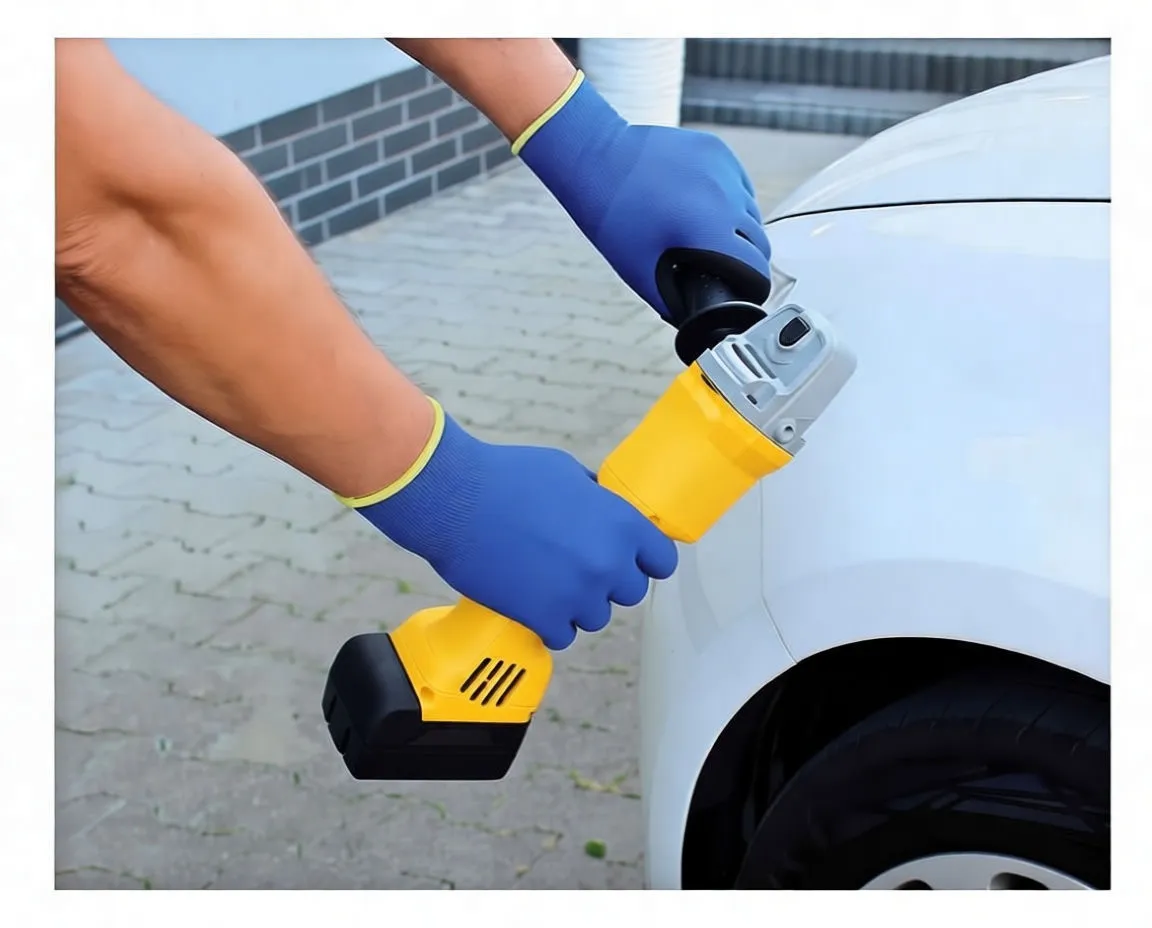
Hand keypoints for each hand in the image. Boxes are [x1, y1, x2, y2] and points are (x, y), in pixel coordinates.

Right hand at [341, 400, 678, 649]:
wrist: (455, 498)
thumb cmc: (507, 476)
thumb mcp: (567, 472)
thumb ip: (597, 500)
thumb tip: (607, 511)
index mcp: (621, 524)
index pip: (663, 561)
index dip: (645, 560)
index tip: (628, 560)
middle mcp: (608, 562)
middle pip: (631, 592)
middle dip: (607, 581)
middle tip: (576, 567)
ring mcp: (578, 594)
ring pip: (596, 617)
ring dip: (576, 605)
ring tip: (546, 582)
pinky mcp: (543, 618)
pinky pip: (562, 636)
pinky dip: (548, 624)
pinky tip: (531, 602)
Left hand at [515, 71, 771, 321]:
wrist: (597, 160)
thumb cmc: (612, 219)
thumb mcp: (640, 271)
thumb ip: (672, 300)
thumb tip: (692, 320)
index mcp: (709, 230)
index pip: (755, 266)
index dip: (753, 285)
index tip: (746, 291)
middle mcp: (725, 197)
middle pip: (759, 238)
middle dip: (749, 257)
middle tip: (728, 267)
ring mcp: (723, 169)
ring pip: (749, 208)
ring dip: (738, 225)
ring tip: (709, 233)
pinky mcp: (716, 150)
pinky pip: (736, 182)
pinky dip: (729, 197)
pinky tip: (704, 204)